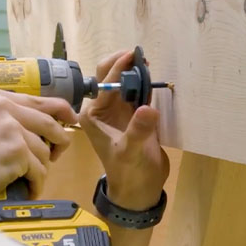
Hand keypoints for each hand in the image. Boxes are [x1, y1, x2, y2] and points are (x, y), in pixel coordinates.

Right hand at [0, 87, 77, 206]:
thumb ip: (9, 119)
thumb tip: (46, 127)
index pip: (39, 100)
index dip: (60, 111)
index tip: (70, 119)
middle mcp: (3, 107)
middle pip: (49, 123)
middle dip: (59, 141)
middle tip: (58, 153)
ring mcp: (11, 128)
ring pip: (44, 150)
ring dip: (40, 167)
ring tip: (27, 177)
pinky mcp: (17, 150)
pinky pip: (39, 170)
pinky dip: (36, 183)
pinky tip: (27, 188)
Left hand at [80, 50, 168, 210]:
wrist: (139, 189)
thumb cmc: (129, 172)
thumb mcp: (132, 152)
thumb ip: (138, 130)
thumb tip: (148, 108)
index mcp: (93, 115)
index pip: (104, 84)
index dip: (119, 67)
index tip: (134, 55)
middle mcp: (102, 109)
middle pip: (110, 77)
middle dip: (124, 64)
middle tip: (142, 55)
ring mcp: (118, 111)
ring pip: (124, 82)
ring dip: (135, 72)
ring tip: (148, 62)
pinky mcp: (133, 115)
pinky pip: (137, 92)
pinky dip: (144, 83)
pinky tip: (152, 75)